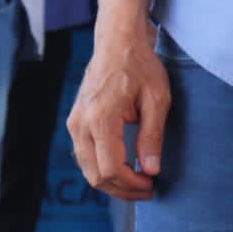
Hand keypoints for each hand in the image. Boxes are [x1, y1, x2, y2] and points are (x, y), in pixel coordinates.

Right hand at [67, 19, 169, 199]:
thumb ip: (152, 135)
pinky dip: (102, 168)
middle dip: (121, 189)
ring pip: (87, 168)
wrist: (117, 43)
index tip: (151, 184)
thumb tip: (152, 169)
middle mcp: (81, 124)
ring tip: (138, 183)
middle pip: (95, 174)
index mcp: (101, 118)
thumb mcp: (157, 98)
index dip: (132, 183)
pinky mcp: (75, 122)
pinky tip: (124, 169)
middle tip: (147, 190)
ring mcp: (74, 124)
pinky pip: (85, 155)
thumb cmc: (140, 66)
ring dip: (111, 182)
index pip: (111, 167)